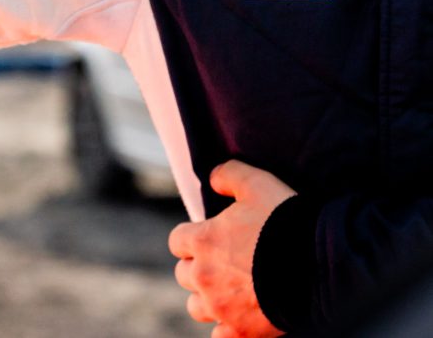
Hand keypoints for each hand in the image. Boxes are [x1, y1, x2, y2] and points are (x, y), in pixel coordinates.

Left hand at [168, 160, 293, 337]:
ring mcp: (221, 307)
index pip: (177, 241)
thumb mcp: (256, 182)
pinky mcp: (241, 331)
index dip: (191, 237)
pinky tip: (239, 316)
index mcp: (203, 241)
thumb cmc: (284, 220)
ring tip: (229, 289)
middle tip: (222, 261)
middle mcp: (204, 277)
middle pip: (184, 274)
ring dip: (207, 298)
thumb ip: (228, 174)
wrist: (317, 264)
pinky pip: (219, 336)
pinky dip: (226, 327)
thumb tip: (213, 178)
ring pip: (196, 307)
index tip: (208, 236)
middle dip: (198, 266)